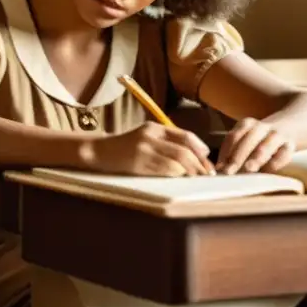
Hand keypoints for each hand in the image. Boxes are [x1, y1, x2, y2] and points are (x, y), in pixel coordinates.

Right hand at [90, 122, 214, 176]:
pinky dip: (177, 174)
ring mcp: (144, 148)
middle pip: (184, 149)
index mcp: (154, 128)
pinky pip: (165, 169)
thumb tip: (196, 156)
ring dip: (191, 171)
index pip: (185, 136)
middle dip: (200, 163)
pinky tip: (179, 178)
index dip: (201, 149)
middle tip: (207, 174)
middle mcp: (151, 135)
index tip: (208, 162)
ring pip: (177, 160)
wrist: (99, 151)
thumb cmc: (125, 147)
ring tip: (196, 178)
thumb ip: (166, 142)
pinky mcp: (139, 162)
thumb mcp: (145, 138)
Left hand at [217, 118, 294, 173]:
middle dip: (237, 157)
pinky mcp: (291, 146)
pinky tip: (266, 173)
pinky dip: (274, 163)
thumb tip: (219, 169)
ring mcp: (277, 135)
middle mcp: (261, 127)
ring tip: (248, 169)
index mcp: (247, 124)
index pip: (233, 137)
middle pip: (247, 141)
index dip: (225, 152)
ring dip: (256, 158)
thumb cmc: (260, 139)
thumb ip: (233, 152)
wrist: (290, 127)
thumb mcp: (246, 139)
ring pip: (265, 147)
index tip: (218, 168)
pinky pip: (283, 155)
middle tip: (229, 171)